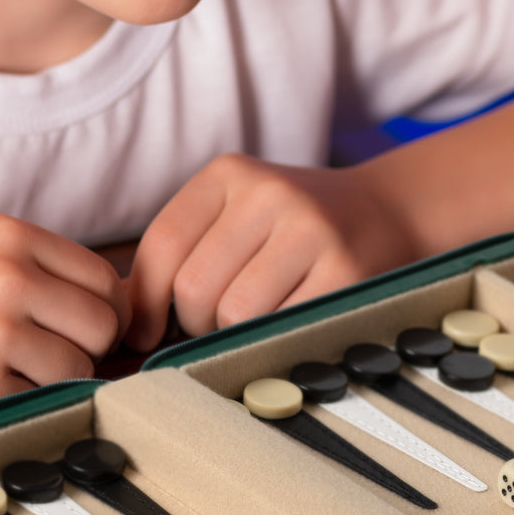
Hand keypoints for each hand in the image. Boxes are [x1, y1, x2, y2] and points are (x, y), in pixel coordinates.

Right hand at [0, 214, 130, 428]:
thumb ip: (34, 267)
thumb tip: (111, 300)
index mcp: (10, 235)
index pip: (102, 277)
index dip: (101, 309)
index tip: (84, 328)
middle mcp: (9, 274)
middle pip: (102, 322)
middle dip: (87, 346)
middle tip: (52, 357)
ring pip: (79, 366)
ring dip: (55, 379)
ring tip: (8, 372)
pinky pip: (42, 401)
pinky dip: (23, 404)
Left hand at [125, 154, 414, 351]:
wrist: (386, 211)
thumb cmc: (292, 226)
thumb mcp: (235, 212)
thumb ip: (185, 250)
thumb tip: (127, 316)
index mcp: (227, 174)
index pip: (162, 244)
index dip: (143, 301)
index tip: (143, 334)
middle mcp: (267, 191)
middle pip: (193, 287)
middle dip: (195, 323)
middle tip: (216, 325)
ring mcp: (309, 227)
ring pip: (234, 313)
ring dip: (235, 335)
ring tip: (256, 319)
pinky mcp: (345, 269)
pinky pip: (283, 328)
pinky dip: (276, 340)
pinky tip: (288, 324)